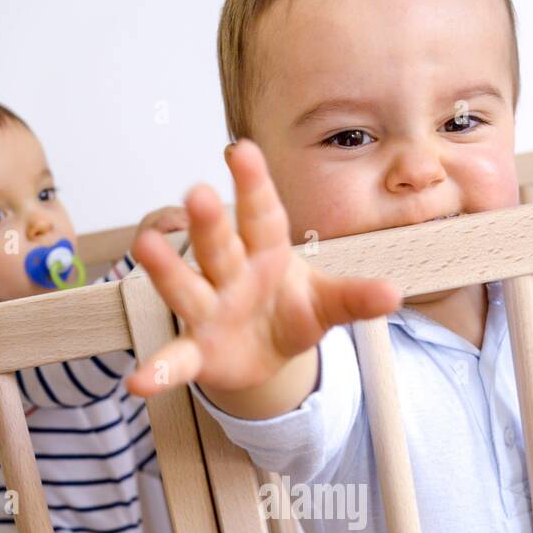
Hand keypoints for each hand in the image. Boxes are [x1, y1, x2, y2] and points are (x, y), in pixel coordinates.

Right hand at [124, 138, 402, 395]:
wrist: (267, 354)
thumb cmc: (291, 311)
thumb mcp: (327, 304)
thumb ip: (354, 298)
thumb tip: (393, 294)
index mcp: (266, 252)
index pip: (262, 215)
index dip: (253, 184)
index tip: (241, 149)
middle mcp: (231, 275)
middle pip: (219, 245)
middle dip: (208, 222)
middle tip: (198, 192)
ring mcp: (209, 311)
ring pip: (187, 288)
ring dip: (168, 269)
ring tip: (147, 246)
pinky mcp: (198, 352)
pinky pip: (175, 359)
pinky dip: (158, 371)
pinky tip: (139, 382)